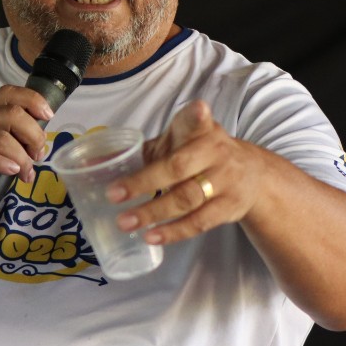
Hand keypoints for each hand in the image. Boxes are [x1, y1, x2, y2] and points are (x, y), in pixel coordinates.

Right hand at [0, 85, 53, 220]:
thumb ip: (2, 151)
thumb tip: (35, 153)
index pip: (8, 93)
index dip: (33, 99)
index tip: (48, 116)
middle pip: (11, 113)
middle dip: (34, 135)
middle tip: (37, 157)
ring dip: (21, 156)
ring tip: (25, 173)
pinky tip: (10, 172)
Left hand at [105, 99, 269, 244]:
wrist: (253, 177)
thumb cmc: (202, 156)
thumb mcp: (181, 143)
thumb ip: (146, 150)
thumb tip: (92, 163)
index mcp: (202, 131)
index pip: (198, 121)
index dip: (196, 116)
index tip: (198, 109)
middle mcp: (216, 153)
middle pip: (179, 167)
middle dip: (145, 182)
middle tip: (113, 195)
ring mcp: (225, 182)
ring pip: (187, 198)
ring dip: (153, 212)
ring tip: (124, 222)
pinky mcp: (229, 208)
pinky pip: (199, 223)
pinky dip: (173, 232)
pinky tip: (151, 236)